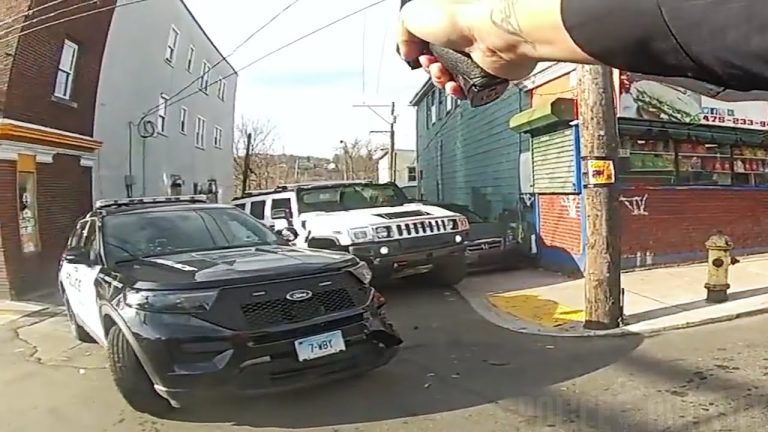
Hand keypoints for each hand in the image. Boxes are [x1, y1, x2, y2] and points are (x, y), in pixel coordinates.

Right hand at [398, 0, 538, 98]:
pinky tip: (455, 83)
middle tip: (430, 62)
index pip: (424, 37)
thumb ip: (402, 34)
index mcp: (445, 16)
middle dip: (428, 66)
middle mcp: (461, 31)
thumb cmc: (463, 15)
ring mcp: (476, 51)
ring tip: (443, 73)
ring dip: (441, 79)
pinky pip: (468, 87)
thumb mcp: (411, 15)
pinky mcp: (489, 69)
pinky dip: (459, 90)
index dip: (416, 48)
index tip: (415, 52)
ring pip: (451, 75)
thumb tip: (406, 51)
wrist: (494, 34)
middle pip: (436, 59)